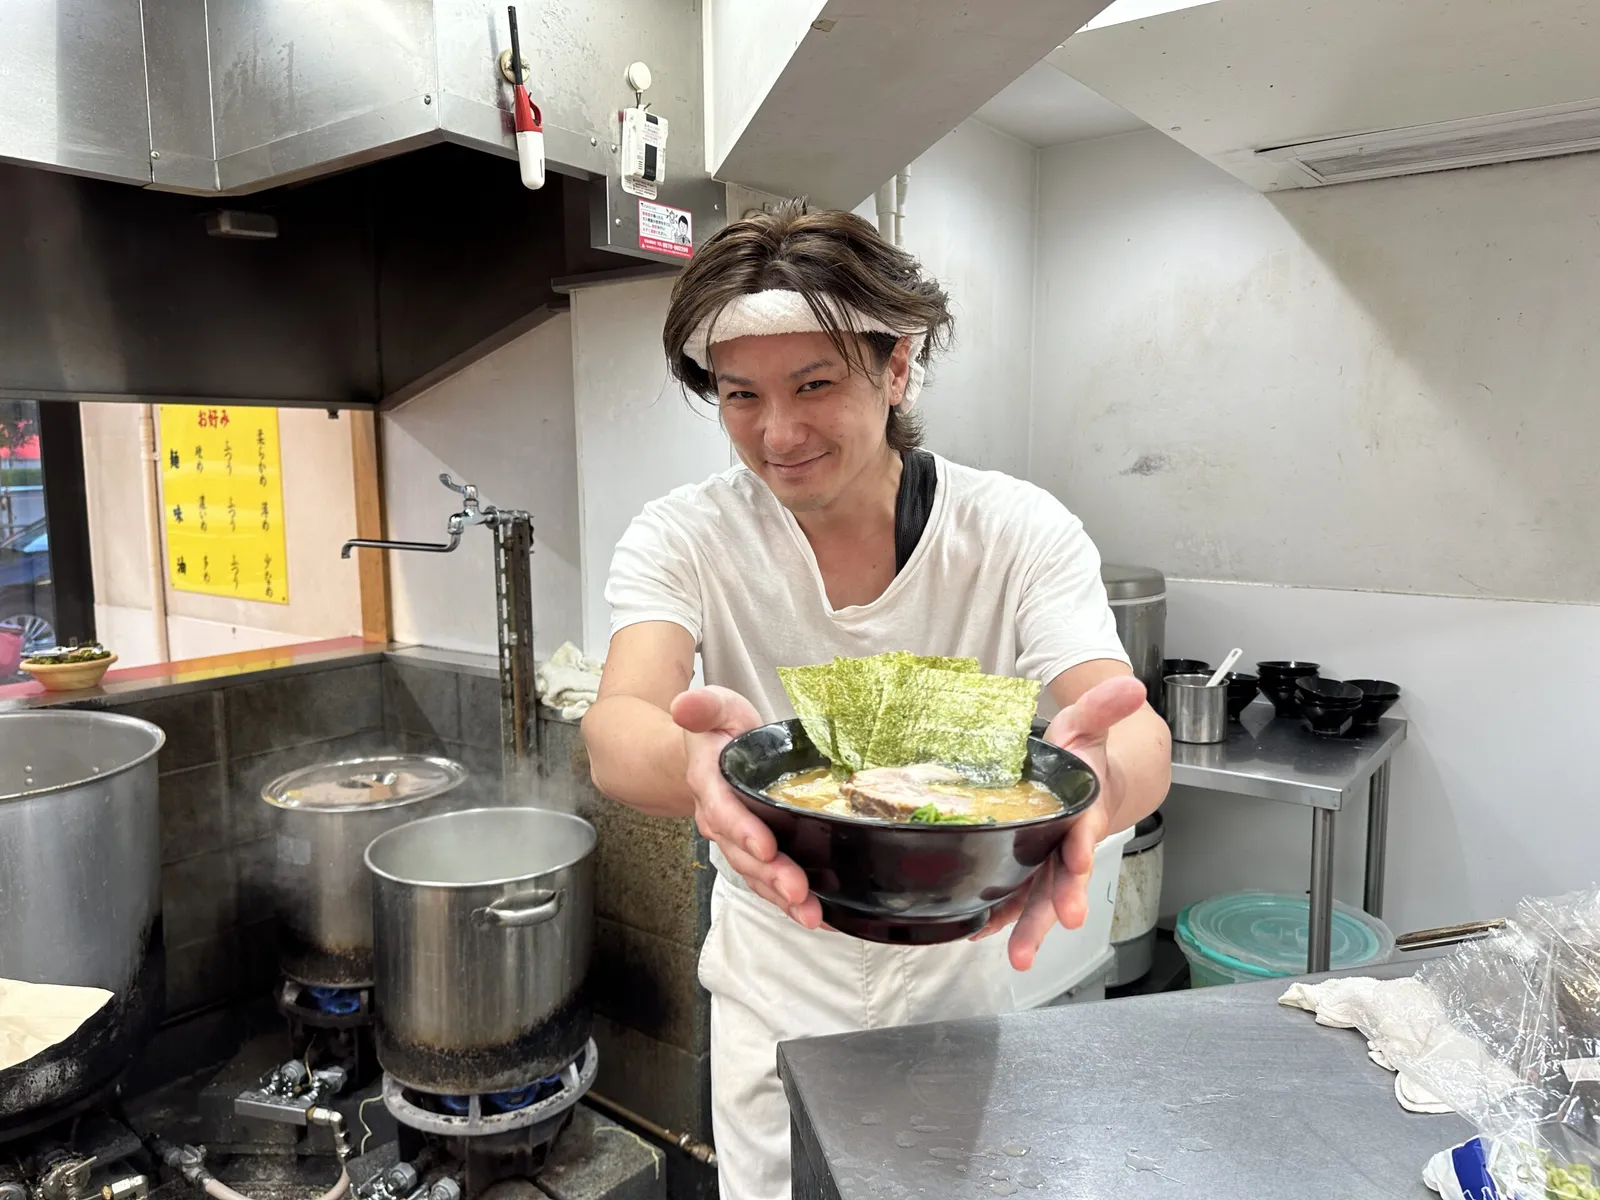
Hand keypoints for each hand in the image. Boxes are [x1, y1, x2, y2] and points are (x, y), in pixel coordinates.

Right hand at [672, 687, 821, 927]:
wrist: (708, 752)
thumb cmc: (719, 730)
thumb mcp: (716, 707)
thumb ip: (704, 705)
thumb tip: (684, 703)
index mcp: (709, 781)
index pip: (723, 809)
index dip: (742, 829)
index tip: (766, 846)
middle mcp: (718, 817)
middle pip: (741, 851)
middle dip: (769, 875)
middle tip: (797, 891)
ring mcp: (734, 838)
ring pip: (754, 872)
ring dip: (780, 896)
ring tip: (810, 914)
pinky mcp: (752, 850)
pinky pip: (765, 879)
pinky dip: (787, 900)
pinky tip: (817, 914)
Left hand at [975, 674, 1147, 969]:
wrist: (1082, 782)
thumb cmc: (1083, 756)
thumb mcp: (1088, 724)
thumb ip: (1104, 707)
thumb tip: (1132, 684)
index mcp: (1084, 812)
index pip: (1086, 831)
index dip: (1084, 845)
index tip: (1081, 859)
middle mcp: (1067, 845)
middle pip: (1066, 879)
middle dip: (1062, 902)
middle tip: (1061, 924)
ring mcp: (1045, 862)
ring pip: (1040, 899)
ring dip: (1030, 927)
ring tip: (1018, 956)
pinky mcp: (1024, 868)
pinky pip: (1013, 896)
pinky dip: (999, 915)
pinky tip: (979, 930)